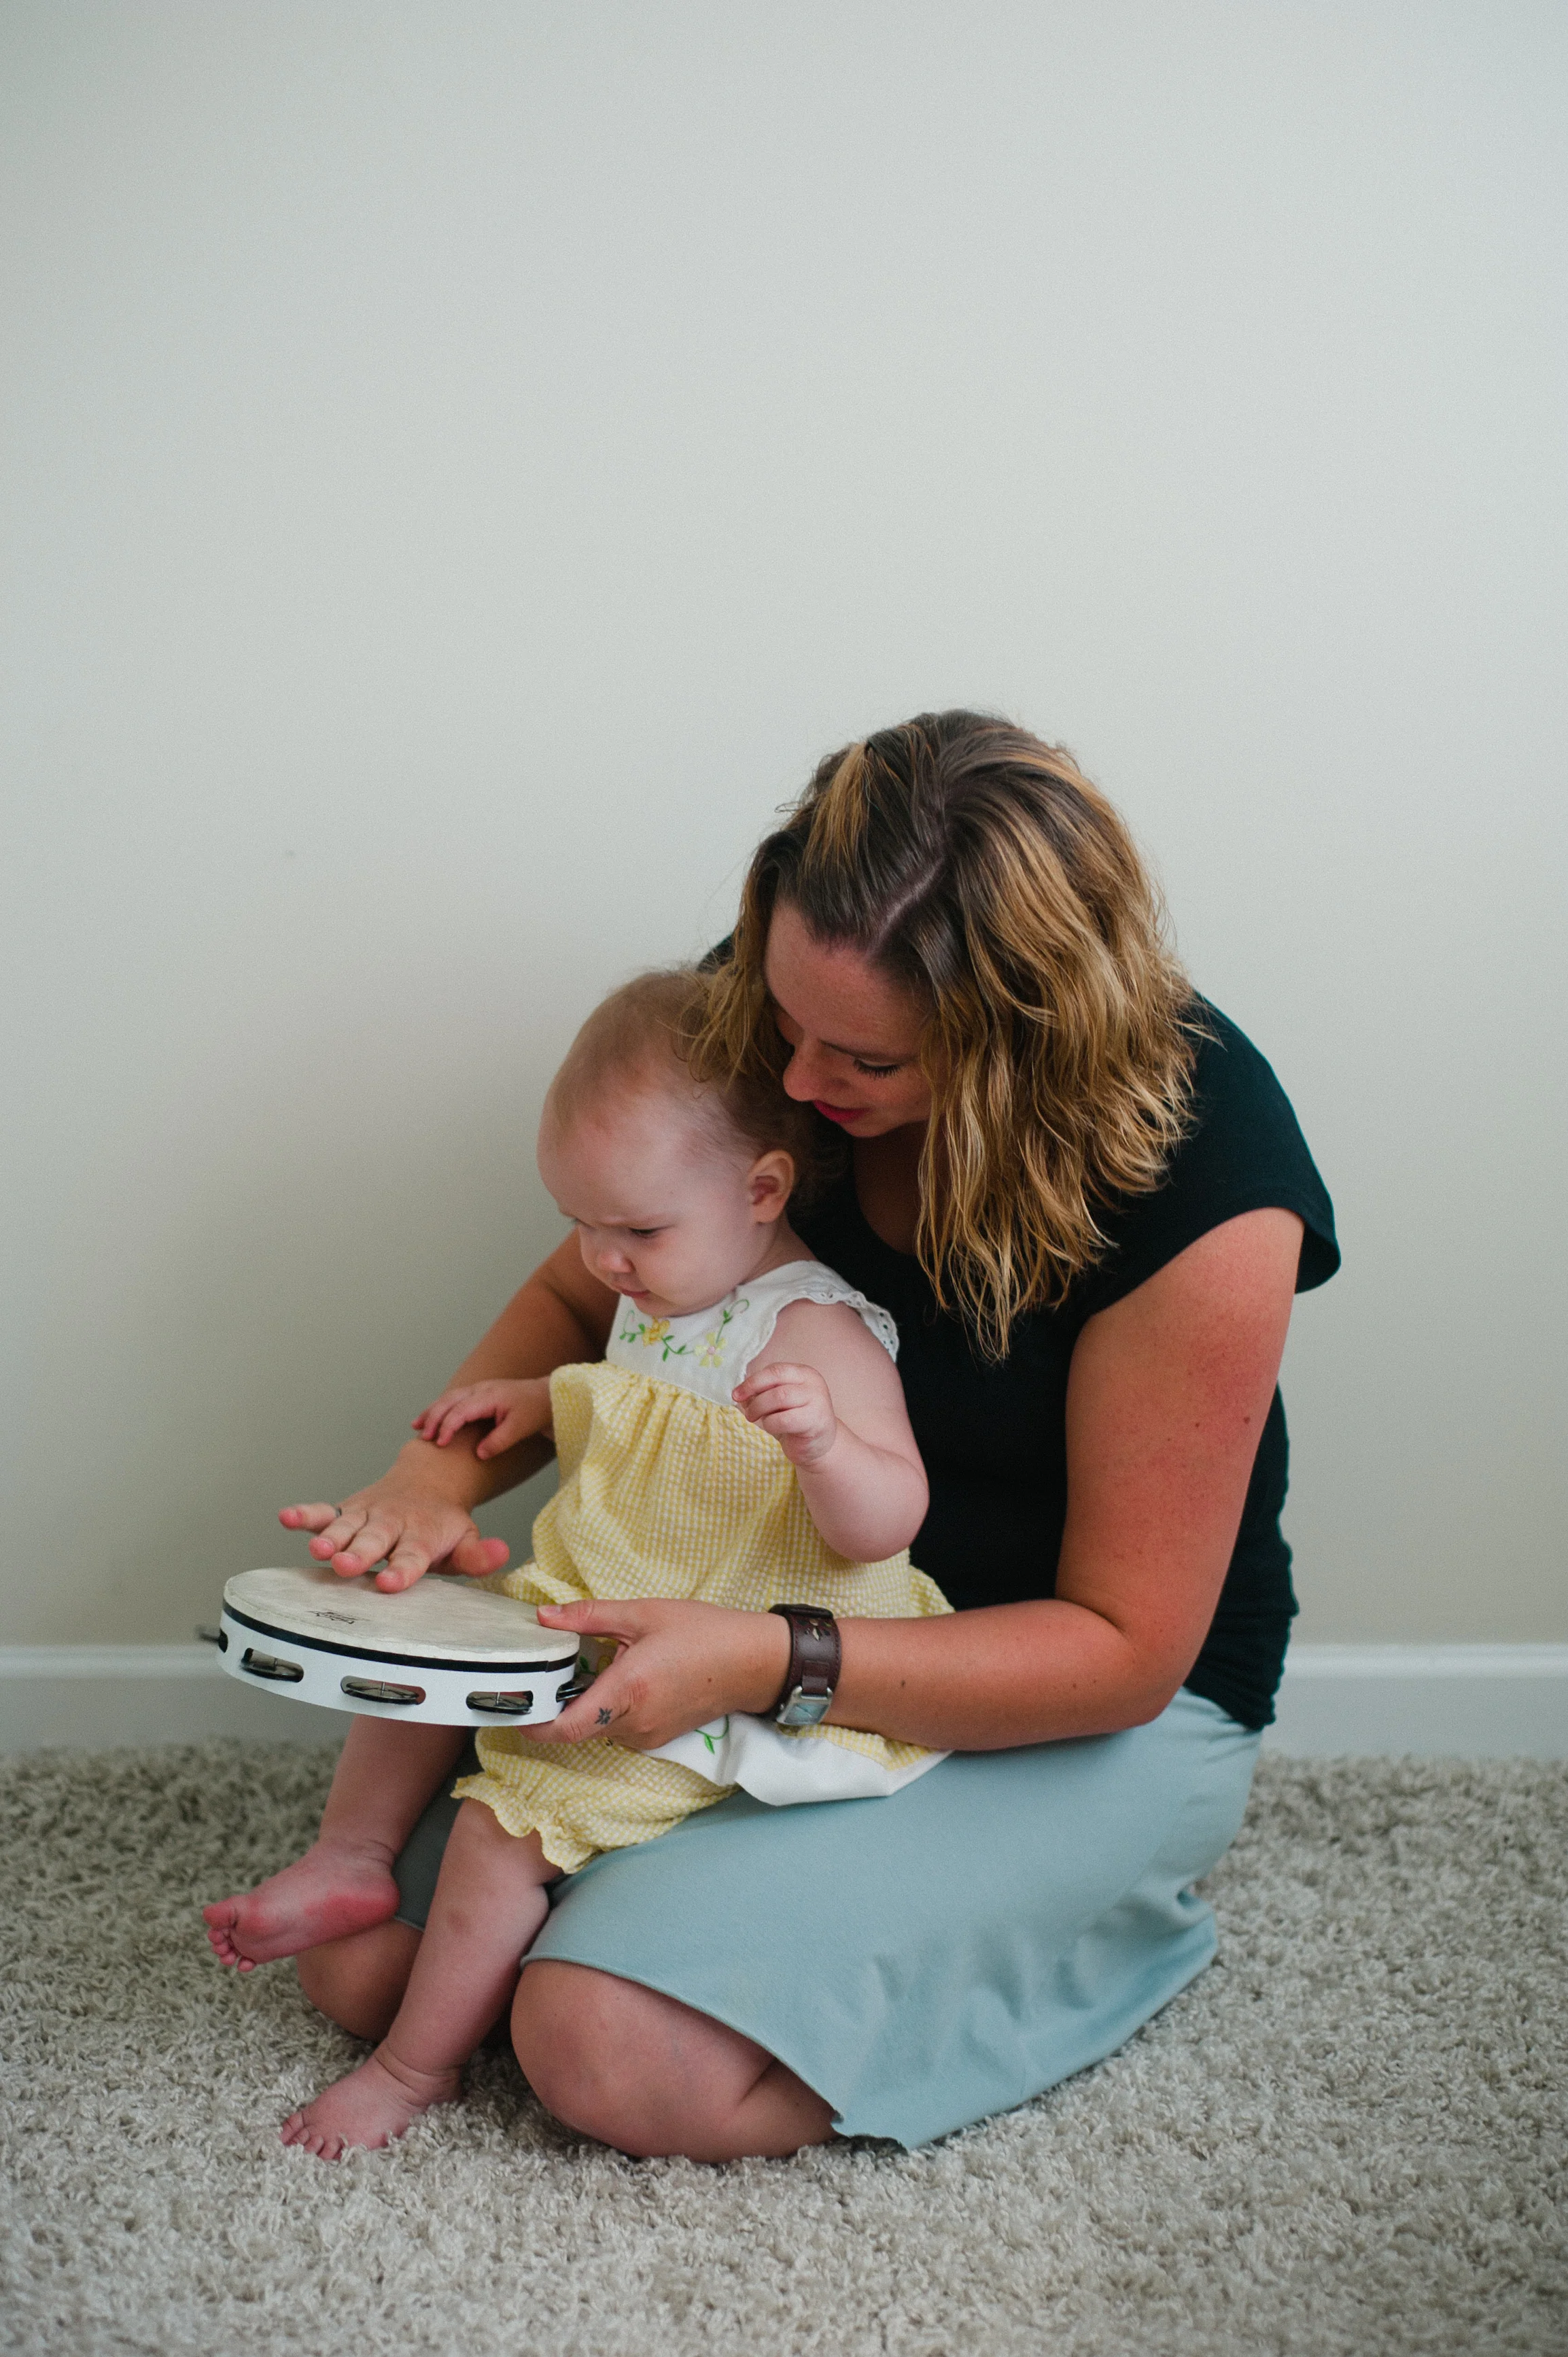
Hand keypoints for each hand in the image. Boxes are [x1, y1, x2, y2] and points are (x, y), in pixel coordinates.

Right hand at [278, 1469, 510, 1592]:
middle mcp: (391, 1525)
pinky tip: (286, 1517)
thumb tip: (502, 1552)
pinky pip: (324, 1511)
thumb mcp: (465, 1538)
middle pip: (374, 1541)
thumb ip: (478, 1553)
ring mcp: (366, 1515)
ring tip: (316, 1548)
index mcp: (422, 1536)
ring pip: (346, 1527)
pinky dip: (305, 1513)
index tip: (390, 1584)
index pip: (413, 1557)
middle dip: (359, 1554)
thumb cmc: (442, 1524)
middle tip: (346, 1566)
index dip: (402, 1570)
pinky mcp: (347, 1509)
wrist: (429, 1480)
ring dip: (330, 1537)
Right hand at [411, 1377, 552, 1460]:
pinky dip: (440, 1409)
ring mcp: (478, 1389)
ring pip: (448, 1398)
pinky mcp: (477, 1394)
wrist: (546, 1396)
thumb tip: (479, 1454)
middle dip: (433, 1418)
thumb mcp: (520, 1428)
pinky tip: (429, 1419)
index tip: (440, 1443)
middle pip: (449, 1400)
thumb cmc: (534, 1411)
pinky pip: (453, 1399)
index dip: (448, 1426)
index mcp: (489, 1395)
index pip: (461, 1410)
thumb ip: (499, 1441)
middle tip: (423, 1437)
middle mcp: (480, 1389)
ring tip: (416, 1426)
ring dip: (432, 1412)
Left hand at [522, 1598, 790, 1751]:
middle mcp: (633, 1724)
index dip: (531, 1723)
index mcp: (627, 1691)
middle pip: (574, 1728)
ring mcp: (646, 1736)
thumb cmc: (704, 1633)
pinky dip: (605, 1709)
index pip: (564, 1727)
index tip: (510, 1706)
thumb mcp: (644, 1613)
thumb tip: (543, 1616)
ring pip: (594, 1729)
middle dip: (555, 1704)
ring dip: (582, 1705)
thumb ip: (589, 1616)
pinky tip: (618, 1677)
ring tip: (588, 1667)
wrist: (754, 1663)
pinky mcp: (656, 1738)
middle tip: (544, 1672)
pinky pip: (616, 1729)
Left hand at [731, 1361, 838, 1466]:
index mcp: (804, 1373)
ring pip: (779, 1397)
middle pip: (776, 1379)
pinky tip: (772, 1427)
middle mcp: (813, 1383)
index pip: (775, 1369)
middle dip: (754, 1394)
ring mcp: (817, 1401)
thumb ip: (763, 1393)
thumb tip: (740, 1393)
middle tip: (746, 1410)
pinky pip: (784, 1419)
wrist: (819, 1445)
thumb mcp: (779, 1403)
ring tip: (755, 1419)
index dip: (753, 1381)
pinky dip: (771, 1423)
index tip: (736, 1394)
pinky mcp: (815, 1421)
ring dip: (760, 1409)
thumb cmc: (795, 1421)